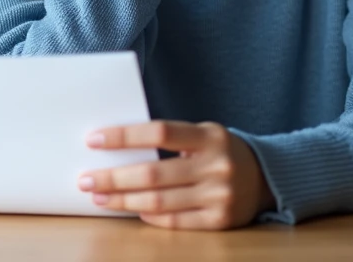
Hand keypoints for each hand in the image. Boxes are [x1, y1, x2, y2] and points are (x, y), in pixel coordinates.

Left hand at [78, 120, 275, 229]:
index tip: (94, 139)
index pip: (160, 132)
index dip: (125, 136)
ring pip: (159, 201)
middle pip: (153, 173)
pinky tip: (132, 210)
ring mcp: (219, 195)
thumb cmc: (220, 151)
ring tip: (99, 197)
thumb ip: (170, 140)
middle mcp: (216, 165)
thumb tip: (118, 149)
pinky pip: (175, 221)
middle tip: (85, 179)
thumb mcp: (203, 134)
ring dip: (123, 200)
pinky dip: (149, 215)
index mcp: (210, 135)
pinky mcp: (220, 220)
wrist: (267, 177)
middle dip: (113, 177)